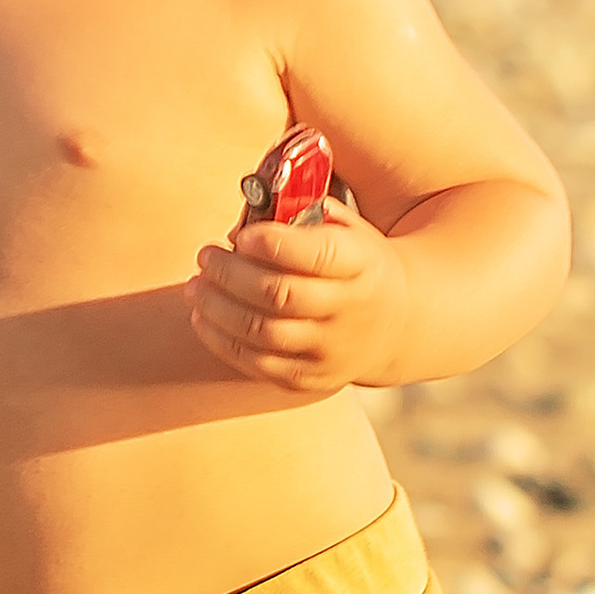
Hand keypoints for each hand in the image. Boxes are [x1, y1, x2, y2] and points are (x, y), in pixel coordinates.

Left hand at [190, 202, 410, 395]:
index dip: (271, 244)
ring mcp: (331, 349)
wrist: (397, 322)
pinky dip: (220, 340)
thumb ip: (303, 215)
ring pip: (261, 331)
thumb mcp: (349, 229)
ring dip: (217, 307)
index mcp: (362, 263)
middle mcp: (350, 309)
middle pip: (278, 294)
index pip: (316, 254)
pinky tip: (203, 316)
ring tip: (196, 285)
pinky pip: (256, 363)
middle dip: (230, 273)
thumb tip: (244, 225)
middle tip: (206, 256)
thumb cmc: (358, 264)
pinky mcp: (310, 378)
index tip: (242, 236)